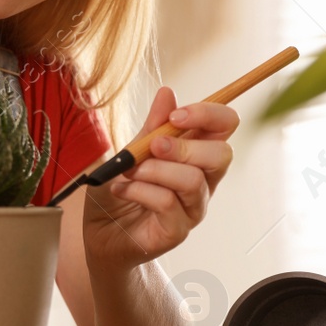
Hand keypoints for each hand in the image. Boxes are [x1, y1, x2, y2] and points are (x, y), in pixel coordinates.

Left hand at [81, 87, 237, 273]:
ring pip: (192, 180)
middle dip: (185, 146)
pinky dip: (140, 190)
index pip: (225, 126)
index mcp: (196, 154)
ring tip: (128, 171)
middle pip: (222, 155)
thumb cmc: (119, 191)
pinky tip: (121, 190)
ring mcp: (192, 208)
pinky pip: (167, 203)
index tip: (176, 116)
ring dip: (155, 170)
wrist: (99, 233)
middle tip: (152, 146)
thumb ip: (152, 127)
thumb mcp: (131, 151)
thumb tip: (168, 92)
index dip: (209, 114)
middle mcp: (202, 181)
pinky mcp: (177, 231)